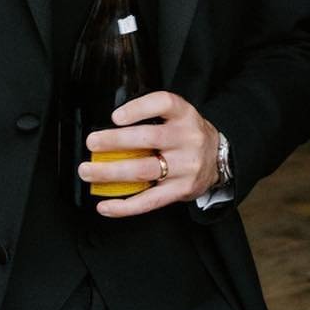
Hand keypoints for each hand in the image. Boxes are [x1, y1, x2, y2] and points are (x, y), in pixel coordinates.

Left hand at [82, 91, 219, 213]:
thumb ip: (152, 118)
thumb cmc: (188, 137)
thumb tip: (109, 130)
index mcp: (184, 115)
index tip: (115, 116)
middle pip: (148, 138)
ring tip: (89, 172)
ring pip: (144, 170)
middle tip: (92, 143)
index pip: (163, 103)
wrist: (220, 160)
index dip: (138, 109)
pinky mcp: (181, 190)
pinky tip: (106, 205)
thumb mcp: (178, 118)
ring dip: (111, 172)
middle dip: (115, 141)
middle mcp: (187, 138)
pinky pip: (150, 200)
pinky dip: (124, 206)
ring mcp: (186, 166)